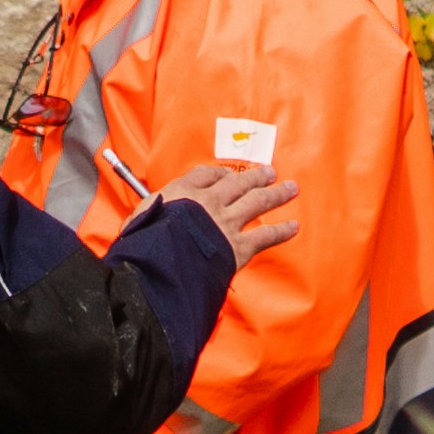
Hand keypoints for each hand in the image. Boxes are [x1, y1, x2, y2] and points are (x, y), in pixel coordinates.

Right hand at [154, 155, 298, 258]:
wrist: (163, 261)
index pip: (205, 175)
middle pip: (239, 182)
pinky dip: (282, 231)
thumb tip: (141, 222)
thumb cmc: (146, 241)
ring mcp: (227, 222)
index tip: (226, 174)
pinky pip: (266, 235)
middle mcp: (210, 202)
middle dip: (256, 176)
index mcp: (184, 192)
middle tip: (270, 172)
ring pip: (258, 202)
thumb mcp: (140, 219)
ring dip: (276, 194)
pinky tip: (293, 227)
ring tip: (290, 188)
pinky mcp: (239, 246)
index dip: (219, 174)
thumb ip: (148, 215)